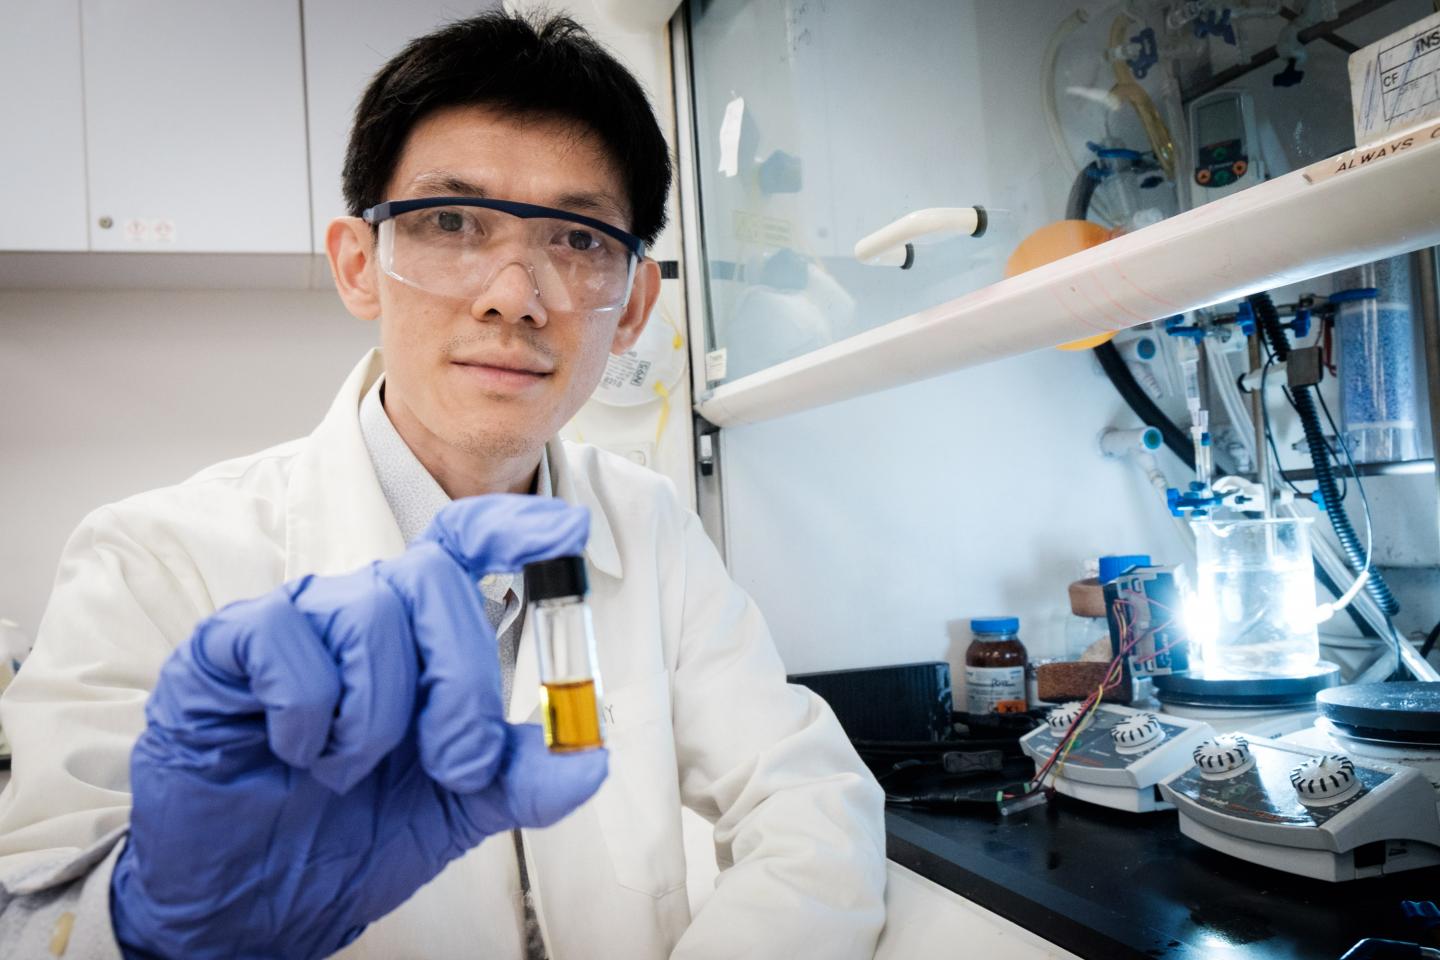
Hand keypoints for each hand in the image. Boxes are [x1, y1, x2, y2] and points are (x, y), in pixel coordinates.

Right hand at [110, 495, 606, 959]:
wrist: (257, 900)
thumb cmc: (350, 835)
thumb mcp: (458, 810)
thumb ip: (524, 777)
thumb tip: (592, 755)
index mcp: (418, 634)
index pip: (462, 545)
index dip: (512, 525)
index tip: (568, 530)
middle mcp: (359, 612)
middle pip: (431, 579)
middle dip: (460, 679)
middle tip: (454, 763)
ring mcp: (294, 625)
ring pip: (366, 611)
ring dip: (375, 713)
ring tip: (349, 769)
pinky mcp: (224, 650)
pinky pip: (281, 637)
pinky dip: (305, 711)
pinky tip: (295, 751)